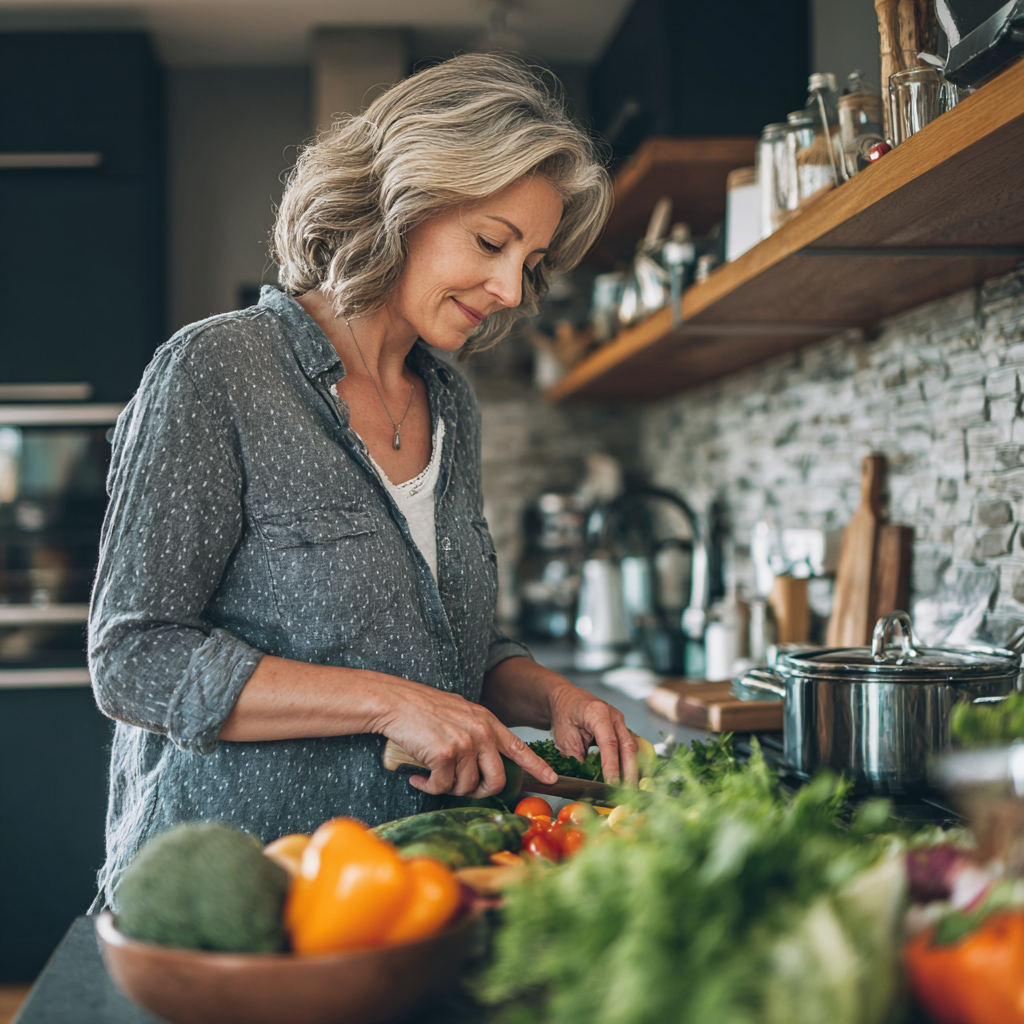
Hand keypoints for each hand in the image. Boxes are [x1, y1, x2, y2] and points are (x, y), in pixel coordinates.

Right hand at [371, 678, 556, 798]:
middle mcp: (481, 732)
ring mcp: (465, 743)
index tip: (551, 779)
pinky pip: (442, 787)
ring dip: (447, 788)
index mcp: (487, 721)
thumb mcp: (460, 713)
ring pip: (466, 787)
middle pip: (496, 780)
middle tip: (459, 788)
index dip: (536, 767)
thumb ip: (477, 733)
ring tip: (431, 774)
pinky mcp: (445, 755)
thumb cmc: (421, 709)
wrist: (395, 702)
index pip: (518, 748)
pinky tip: (418, 776)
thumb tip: (482, 763)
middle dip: (478, 792)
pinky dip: (428, 787)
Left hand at [549, 681, 638, 785]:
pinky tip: (640, 776)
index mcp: (597, 713)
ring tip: (637, 788)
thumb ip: (578, 758)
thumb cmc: (564, 717)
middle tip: (629, 792)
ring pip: (634, 746)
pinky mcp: (623, 728)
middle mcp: (614, 716)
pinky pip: (634, 745)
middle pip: (627, 745)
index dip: (612, 765)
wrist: (565, 700)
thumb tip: (591, 779)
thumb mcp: (565, 739)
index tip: (613, 784)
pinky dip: (637, 761)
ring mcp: (621, 721)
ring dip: (636, 767)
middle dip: (630, 771)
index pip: (609, 743)